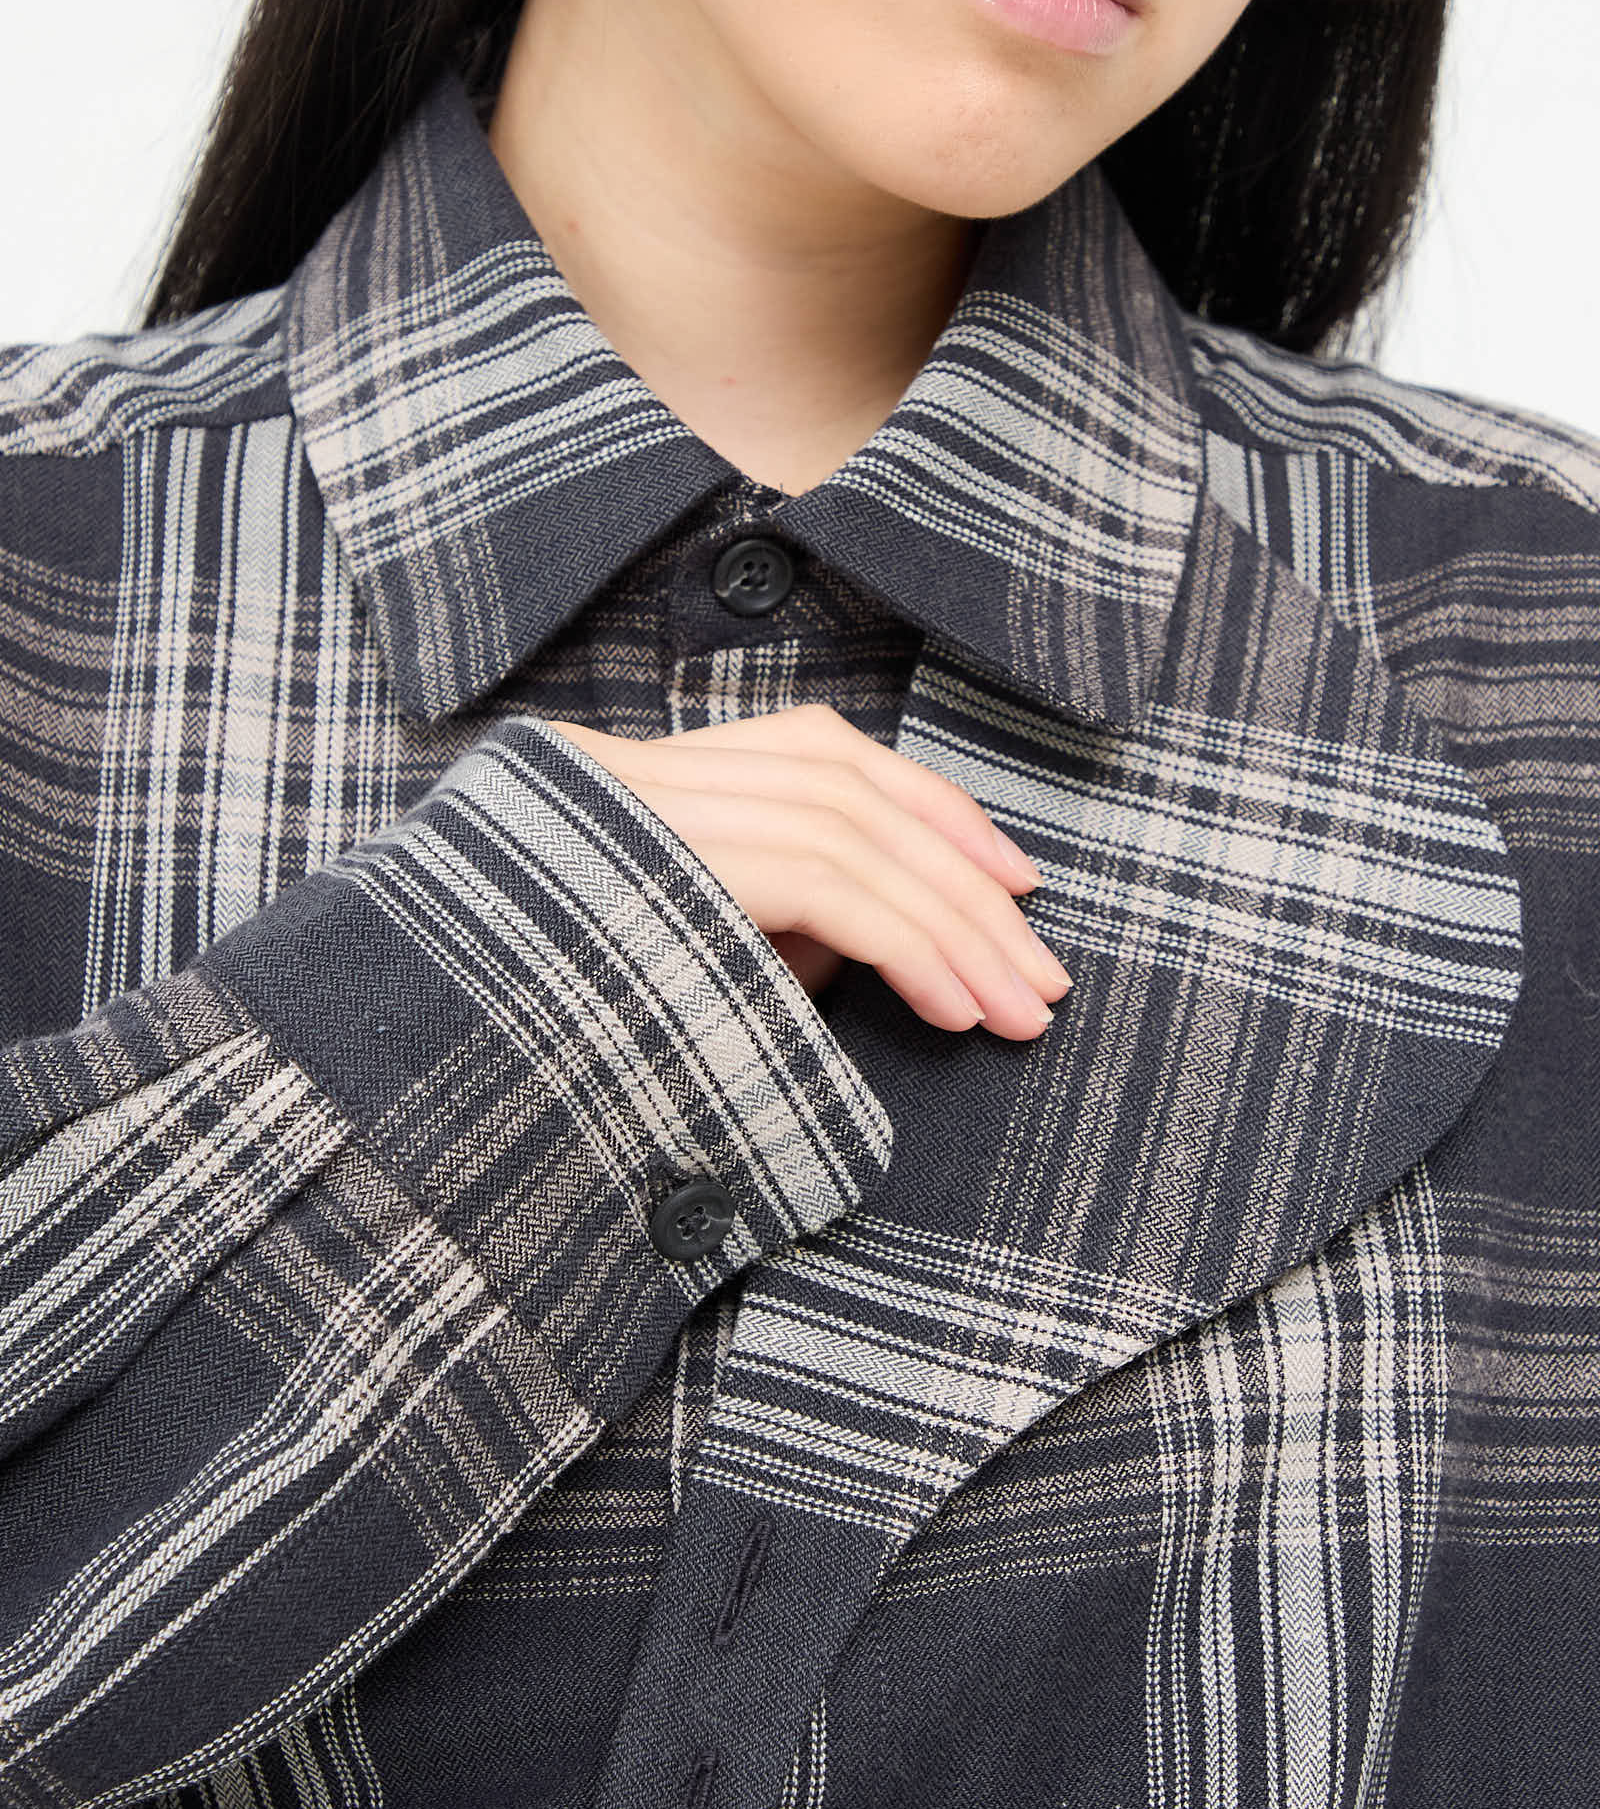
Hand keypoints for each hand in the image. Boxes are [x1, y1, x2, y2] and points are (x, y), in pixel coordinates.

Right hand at [544, 703, 1069, 1037]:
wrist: (425, 1054)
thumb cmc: (550, 1032)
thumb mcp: (683, 963)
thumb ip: (770, 930)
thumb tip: (882, 948)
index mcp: (647, 779)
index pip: (824, 753)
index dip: (933, 810)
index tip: (1013, 882)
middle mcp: (644, 775)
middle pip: (856, 791)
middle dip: (968, 886)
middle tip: (1043, 978)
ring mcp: (643, 811)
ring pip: (854, 832)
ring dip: (954, 929)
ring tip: (1018, 1011)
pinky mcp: (659, 866)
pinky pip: (826, 885)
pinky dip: (909, 945)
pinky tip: (954, 1006)